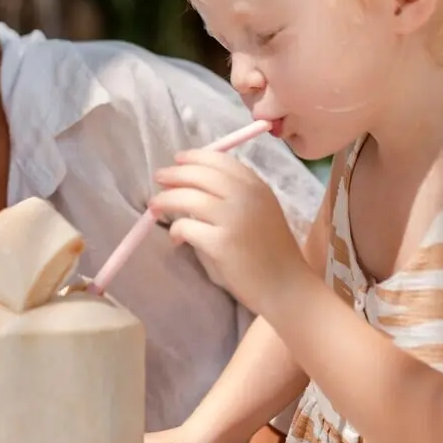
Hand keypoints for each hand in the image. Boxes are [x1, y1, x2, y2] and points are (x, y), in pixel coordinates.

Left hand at [149, 149, 307, 315]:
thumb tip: (195, 182)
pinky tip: (176, 239)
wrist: (286, 286)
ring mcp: (233, 218)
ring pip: (187, 198)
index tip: (178, 159)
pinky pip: (185, 227)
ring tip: (155, 207)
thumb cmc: (271, 251)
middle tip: (159, 178)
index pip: (220, 160)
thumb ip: (236, 194)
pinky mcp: (221, 243)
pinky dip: (176, 231)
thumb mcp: (261, 210)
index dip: (195, 157)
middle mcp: (246, 196)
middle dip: (174, 174)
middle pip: (199, 174)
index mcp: (257, 186)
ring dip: (166, 200)